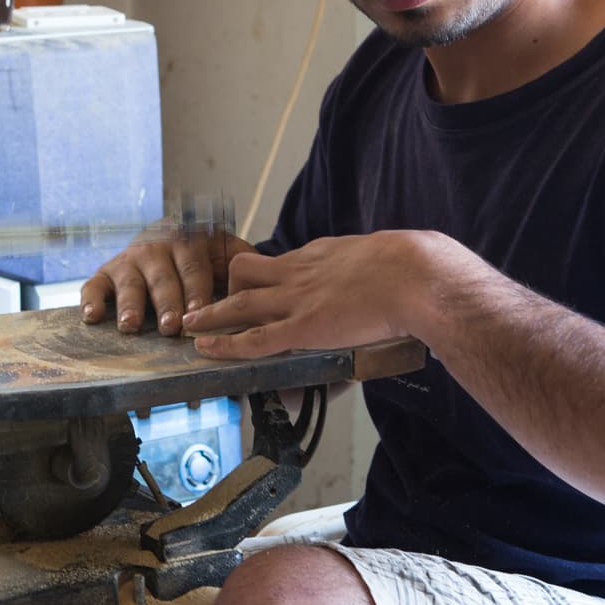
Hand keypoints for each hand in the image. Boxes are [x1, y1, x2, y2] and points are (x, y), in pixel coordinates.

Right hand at [80, 226, 254, 335]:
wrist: (175, 232)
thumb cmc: (208, 255)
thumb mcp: (229, 252)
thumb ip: (244, 267)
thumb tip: (261, 293)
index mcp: (191, 240)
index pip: (194, 267)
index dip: (197, 291)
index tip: (199, 313)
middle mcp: (158, 246)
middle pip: (163, 277)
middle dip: (167, 302)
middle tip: (171, 326)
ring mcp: (131, 258)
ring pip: (130, 282)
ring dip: (131, 304)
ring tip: (132, 326)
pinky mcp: (107, 270)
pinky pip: (95, 284)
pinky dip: (92, 299)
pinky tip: (92, 317)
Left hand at [183, 231, 451, 358]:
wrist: (414, 276)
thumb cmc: (413, 268)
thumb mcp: (385, 258)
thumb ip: (374, 269)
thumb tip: (391, 276)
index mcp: (320, 255)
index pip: (280, 262)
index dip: (264, 276)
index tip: (255, 284)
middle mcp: (300, 273)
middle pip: (246, 271)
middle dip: (225, 286)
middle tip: (209, 299)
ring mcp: (297, 300)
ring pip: (239, 302)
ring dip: (211, 313)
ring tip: (189, 322)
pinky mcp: (302, 328)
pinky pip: (253, 338)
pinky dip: (226, 345)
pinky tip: (206, 349)